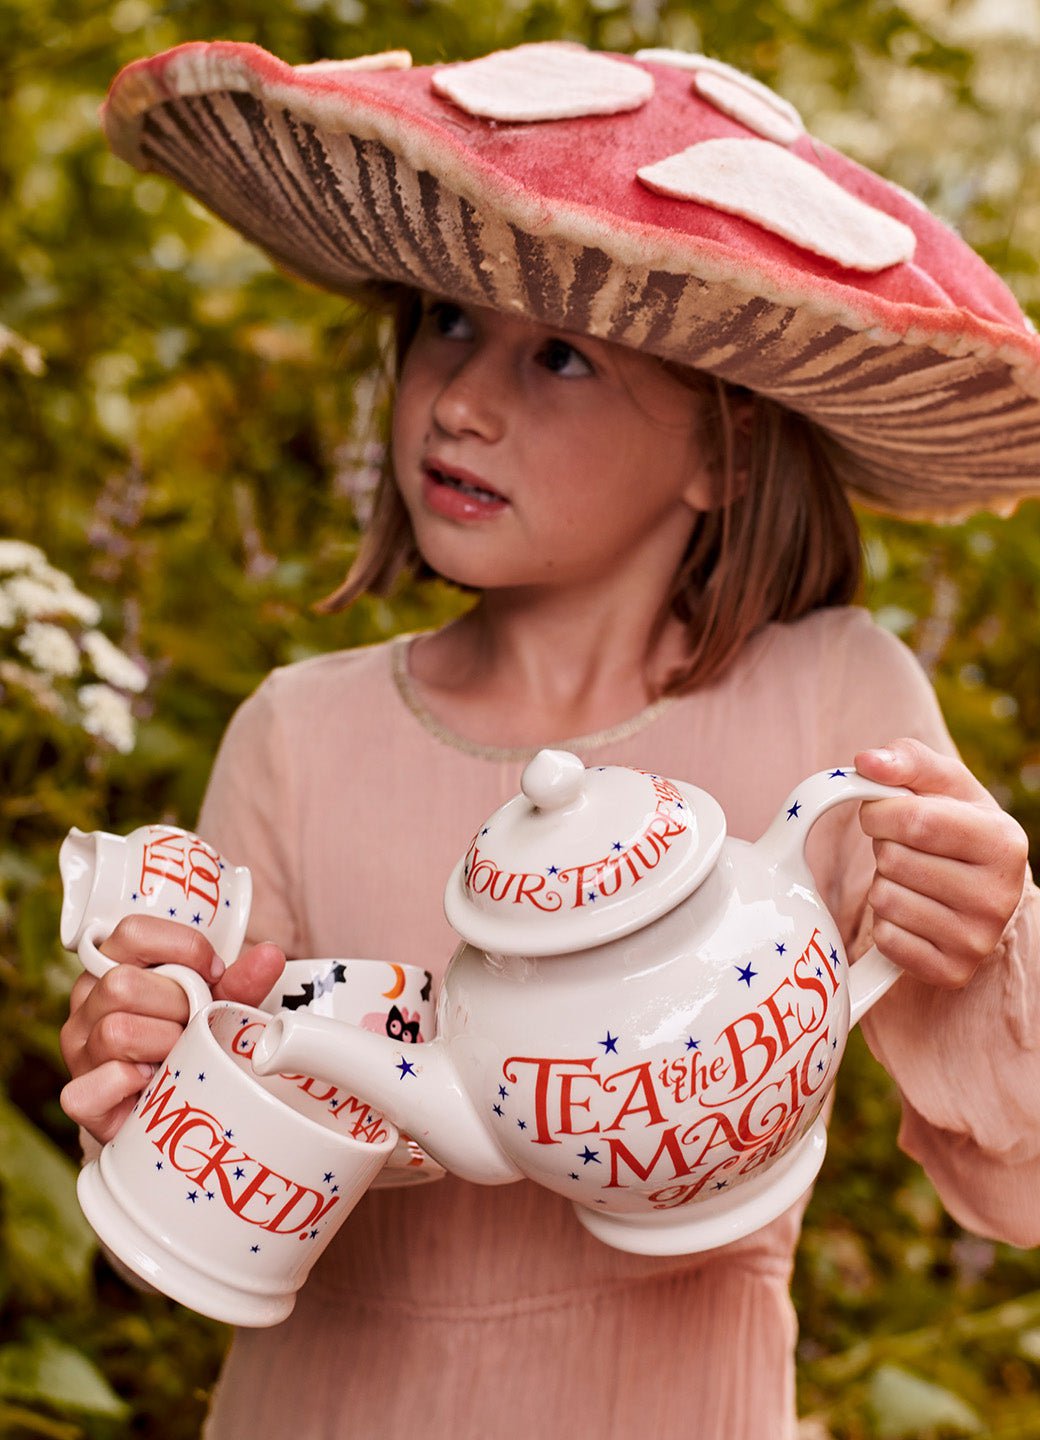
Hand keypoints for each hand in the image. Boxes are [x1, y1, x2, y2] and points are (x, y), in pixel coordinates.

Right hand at [60, 915, 284, 1143]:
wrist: (174, 1099)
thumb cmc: (190, 1036)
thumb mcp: (217, 1003)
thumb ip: (241, 981)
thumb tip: (271, 955)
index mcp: (114, 964)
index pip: (132, 932)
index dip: (183, 947)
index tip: (215, 972)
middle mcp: (88, 1001)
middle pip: (123, 984)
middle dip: (177, 1005)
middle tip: (196, 1024)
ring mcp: (78, 1048)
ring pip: (115, 1032)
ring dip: (164, 1045)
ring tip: (181, 1055)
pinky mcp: (79, 1096)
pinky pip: (87, 1089)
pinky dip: (128, 1086)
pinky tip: (151, 1084)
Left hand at [854, 738, 1028, 988]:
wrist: (981, 888)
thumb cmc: (954, 824)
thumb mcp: (943, 784)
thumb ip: (905, 761)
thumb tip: (865, 763)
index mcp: (1003, 841)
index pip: (914, 820)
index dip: (879, 812)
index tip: (879, 813)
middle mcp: (999, 895)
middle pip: (894, 860)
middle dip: (884, 847)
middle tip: (906, 850)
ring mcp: (978, 939)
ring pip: (885, 900)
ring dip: (883, 884)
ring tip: (912, 879)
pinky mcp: (952, 971)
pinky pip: (887, 940)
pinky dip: (886, 923)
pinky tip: (912, 911)